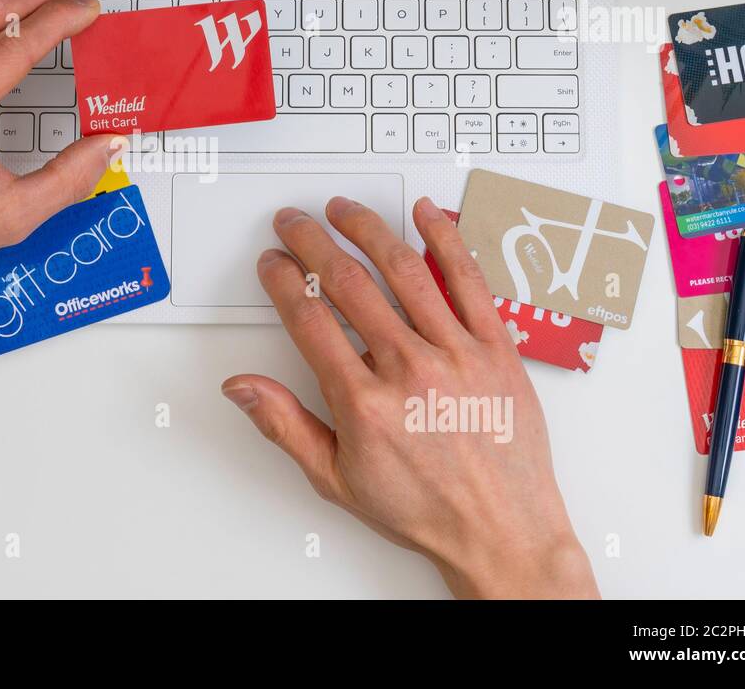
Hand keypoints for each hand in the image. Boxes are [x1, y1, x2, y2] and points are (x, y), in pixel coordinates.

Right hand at [222, 196, 597, 598]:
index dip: (282, 281)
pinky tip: (425, 215)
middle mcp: (409, 371)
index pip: (308, 319)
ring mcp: (456, 354)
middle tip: (294, 223)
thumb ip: (284, 425)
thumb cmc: (426, 509)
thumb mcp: (336, 478)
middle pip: (347, 283)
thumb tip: (242, 387)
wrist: (502, 533)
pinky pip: (469, 280)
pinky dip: (445, 240)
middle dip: (311, 242)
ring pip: (403, 270)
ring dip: (367, 230)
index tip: (273, 264)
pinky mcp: (497, 348)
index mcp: (364, 403)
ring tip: (344, 210)